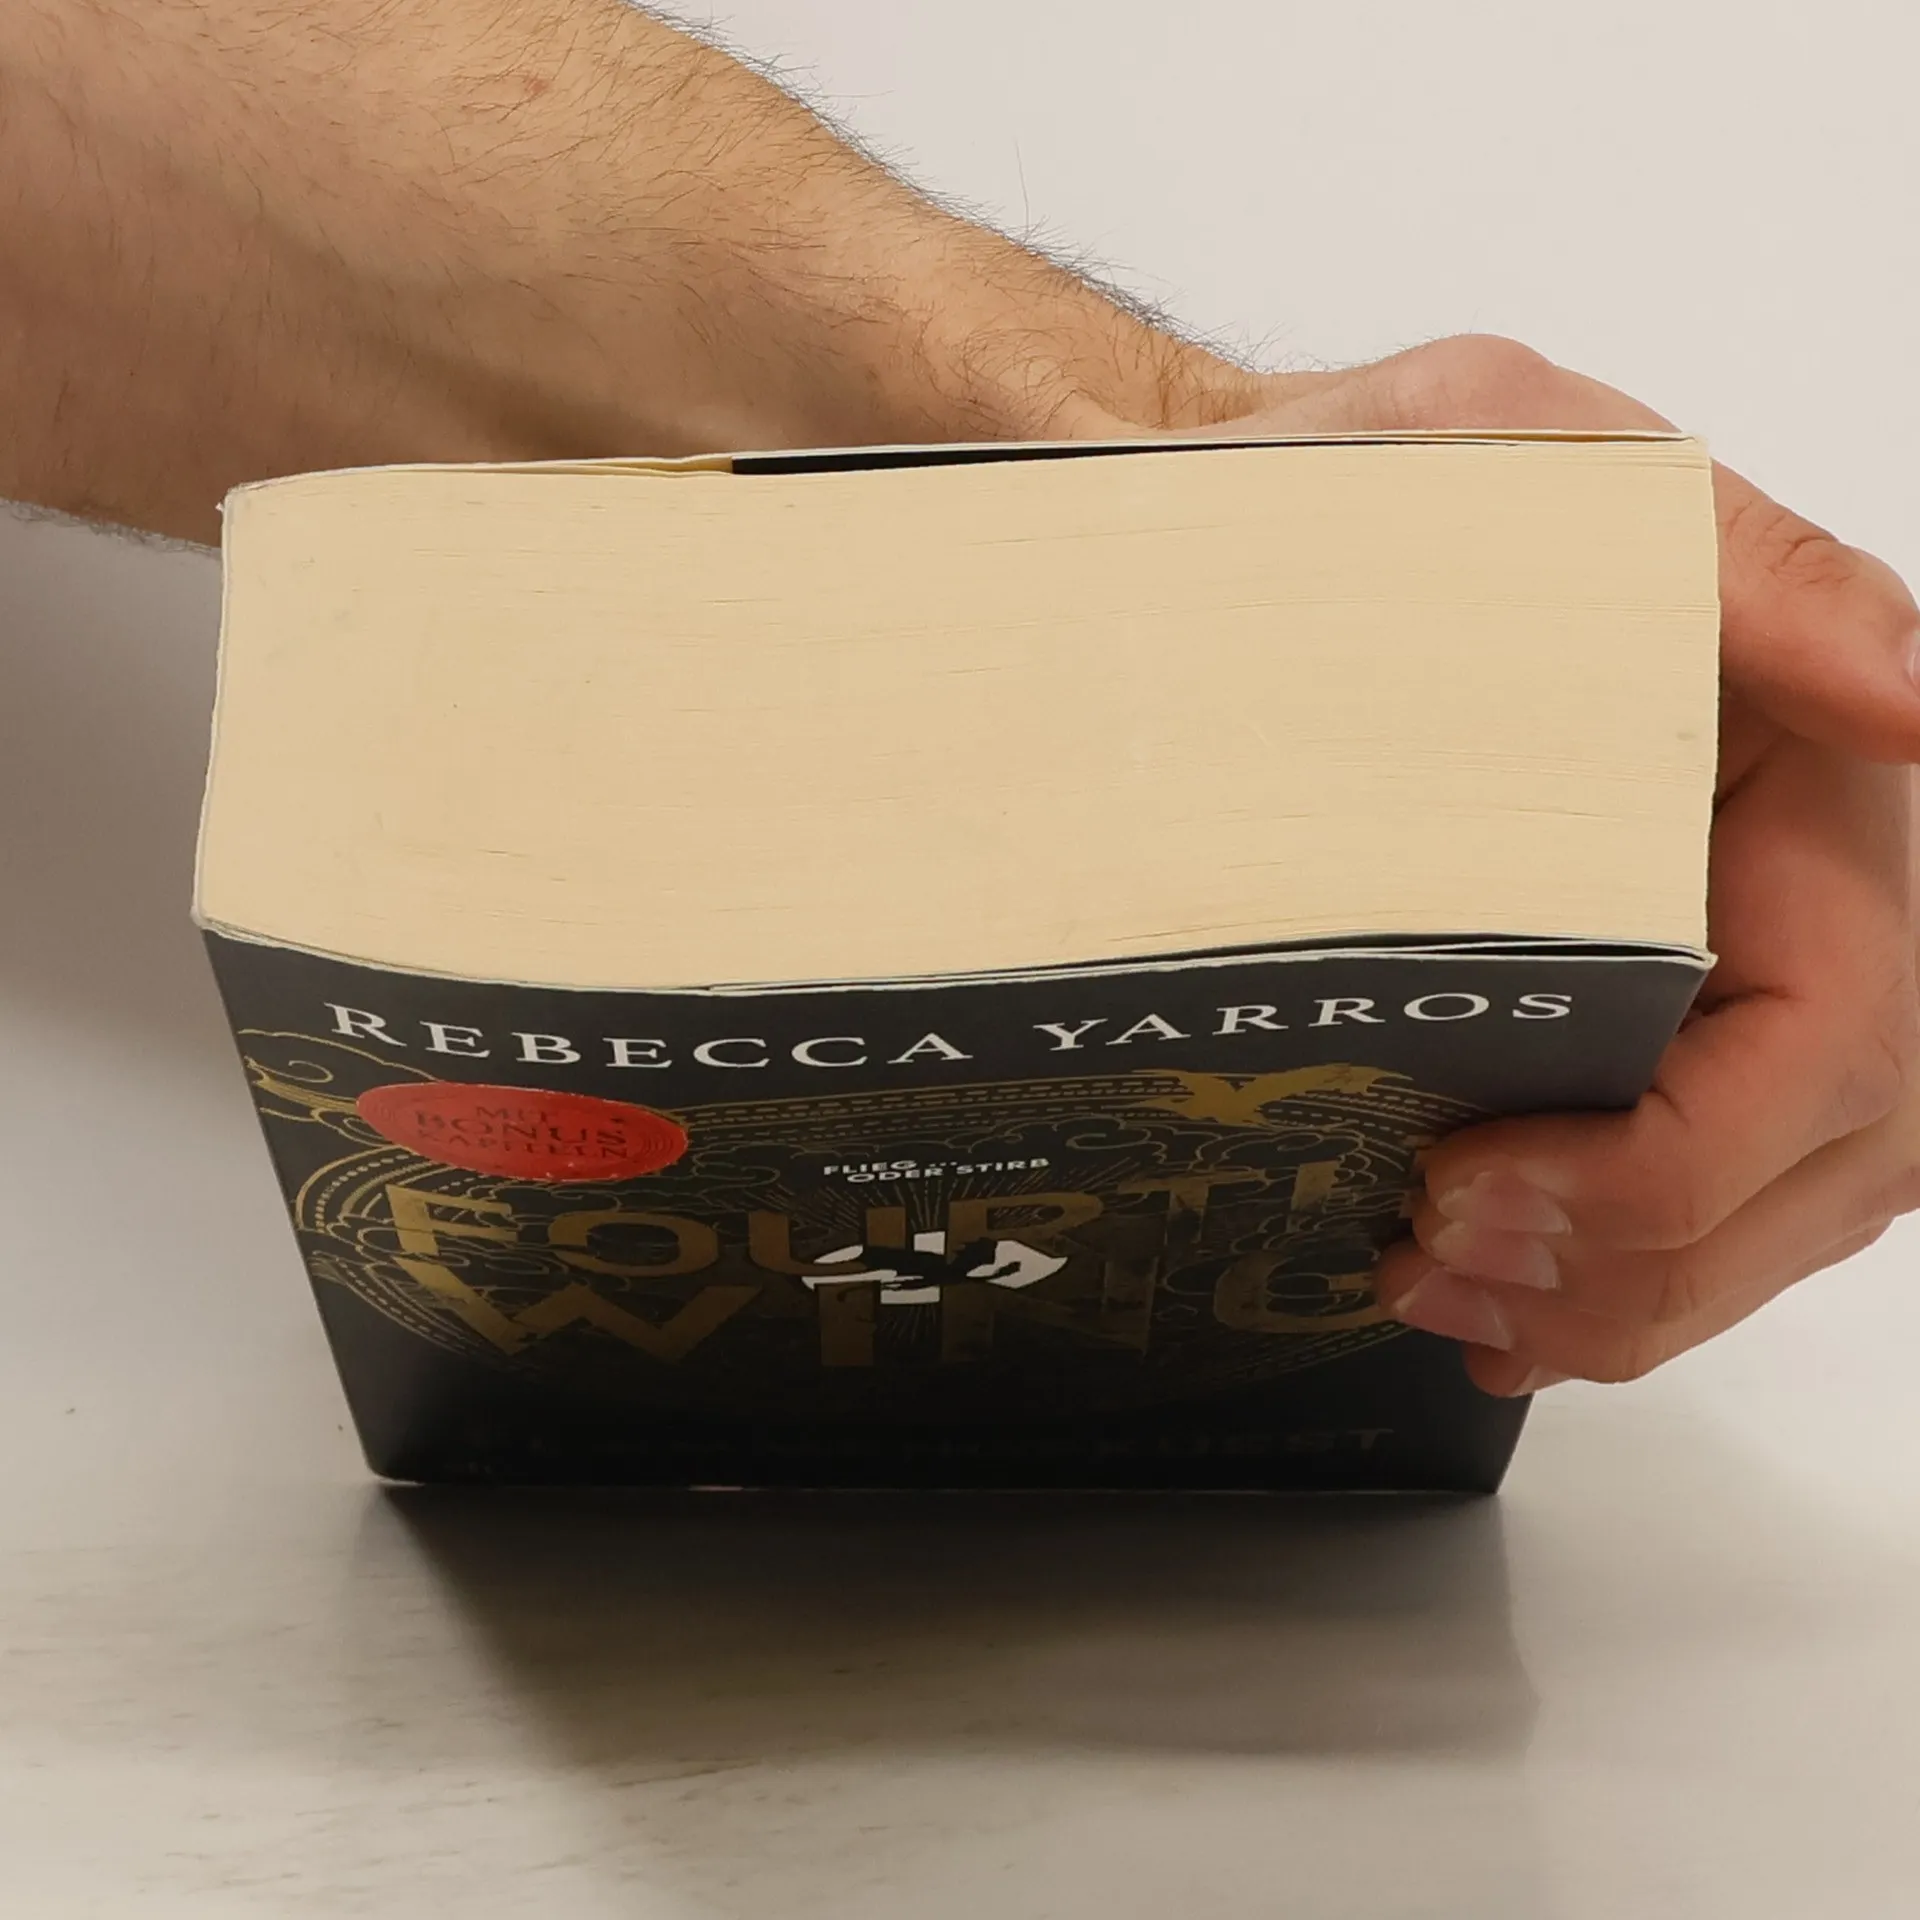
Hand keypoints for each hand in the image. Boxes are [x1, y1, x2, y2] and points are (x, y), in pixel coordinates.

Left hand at [1192, 336, 1919, 1389]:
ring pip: (1779, 1206)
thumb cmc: (1380, 494)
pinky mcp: (1672, 1014)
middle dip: (1635, 1261)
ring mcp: (1751, 961)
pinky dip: (1612, 1284)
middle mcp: (1811, 881)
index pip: (1838, 1022)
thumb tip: (1909, 699)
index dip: (1675, 1156)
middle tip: (1438, 1271)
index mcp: (1807, 768)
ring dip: (1620, 1301)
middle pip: (1823, 1152)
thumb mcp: (1530, 456)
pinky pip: (1716, 1198)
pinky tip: (1498, 1313)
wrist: (1263, 555)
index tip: (1475, 1178)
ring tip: (1453, 1313)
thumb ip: (1729, 565)